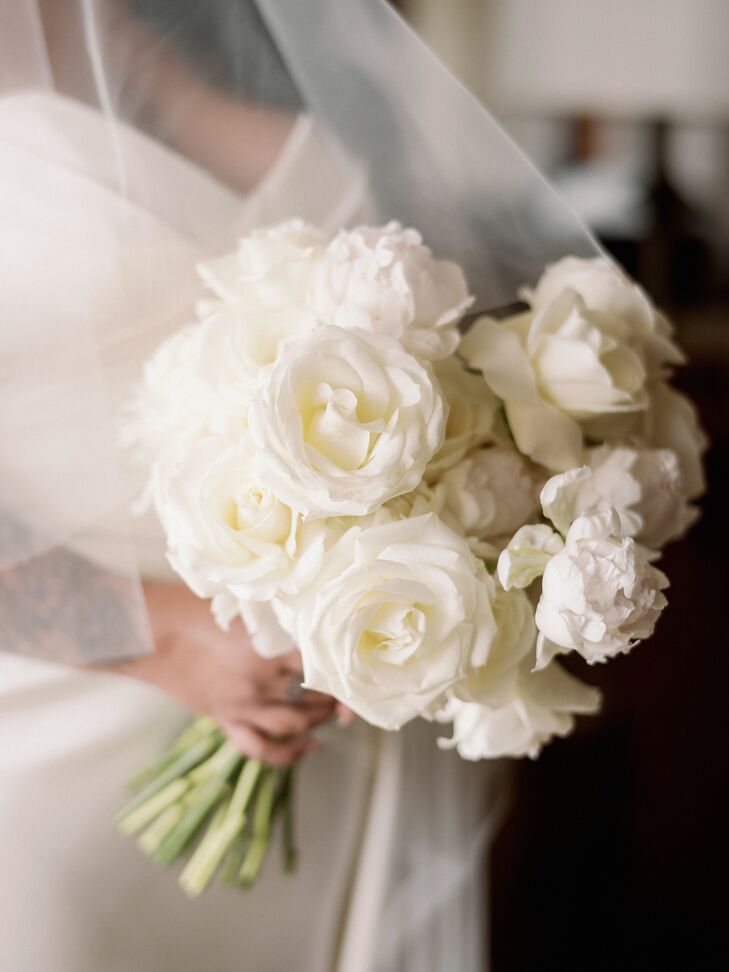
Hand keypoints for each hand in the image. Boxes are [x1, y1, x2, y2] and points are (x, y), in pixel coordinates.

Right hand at [99, 582, 336, 764]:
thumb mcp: (243, 605)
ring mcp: (242, 705)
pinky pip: (260, 749)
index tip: (356, 668)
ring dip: (317, 723)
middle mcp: (260, 680)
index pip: (322, 664)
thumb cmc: (192, 607)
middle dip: (335, 700)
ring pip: (293, 726)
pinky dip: (287, 755)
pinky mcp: (225, 719)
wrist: (148, 632)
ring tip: (329, 716)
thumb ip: (276, 619)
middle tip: (345, 693)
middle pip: (313, 698)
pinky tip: (305, 749)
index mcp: (269, 647)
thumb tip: (310, 620)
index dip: (344, 669)